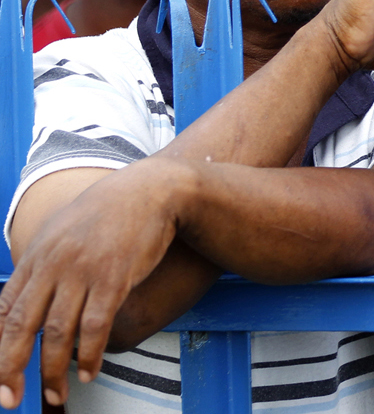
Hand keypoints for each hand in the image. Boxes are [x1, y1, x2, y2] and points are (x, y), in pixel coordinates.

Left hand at [0, 158, 188, 407]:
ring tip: (56, 395)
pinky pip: (94, 325)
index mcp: (37, 256)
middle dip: (10, 367)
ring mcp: (82, 271)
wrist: (150, 191)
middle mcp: (53, 265)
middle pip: (21, 325)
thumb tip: (31, 297)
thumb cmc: (109, 214)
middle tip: (9, 399)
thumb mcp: (64, 232)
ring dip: (53, 371)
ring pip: (57, 332)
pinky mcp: (113, 277)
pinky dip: (89, 354)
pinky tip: (89, 372)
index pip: (5, 310)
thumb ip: (44, 265)